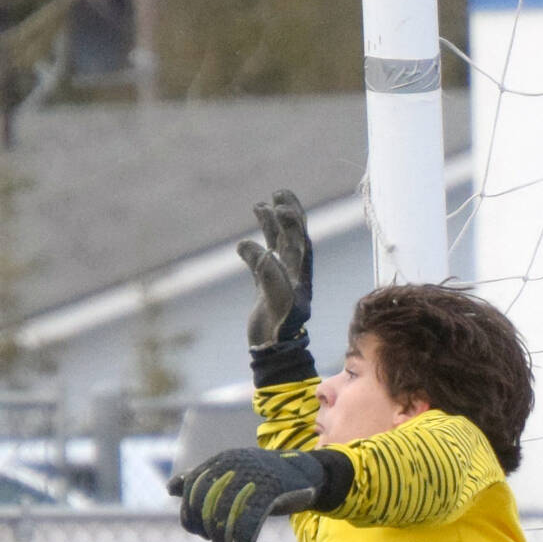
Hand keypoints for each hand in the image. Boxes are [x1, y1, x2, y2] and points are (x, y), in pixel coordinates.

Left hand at [169, 448, 333, 541]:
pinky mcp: (273, 489)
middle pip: (207, 503)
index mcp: (222, 461)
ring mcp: (254, 476)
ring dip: (223, 538)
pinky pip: (250, 519)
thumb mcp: (231, 476)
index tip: (199, 532)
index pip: (193, 489)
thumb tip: (170, 487)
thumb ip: (201, 481)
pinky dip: (245, 538)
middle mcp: (235, 465)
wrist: (307, 474)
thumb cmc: (263, 478)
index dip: (190, 515)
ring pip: (226, 513)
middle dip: (207, 529)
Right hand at [236, 190, 311, 347]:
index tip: (280, 206)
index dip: (291, 221)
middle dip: (287, 214)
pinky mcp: (265, 289)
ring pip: (276, 245)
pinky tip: (242, 244)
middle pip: (292, 236)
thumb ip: (269, 273)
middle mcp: (292, 272)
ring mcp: (279, 279)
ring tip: (259, 205)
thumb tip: (255, 249)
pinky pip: (261, 262)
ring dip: (270, 226)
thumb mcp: (278, 299)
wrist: (275, 349)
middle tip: (279, 192)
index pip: (298, 238)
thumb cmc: (281, 326)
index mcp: (300, 271)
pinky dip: (253, 251)